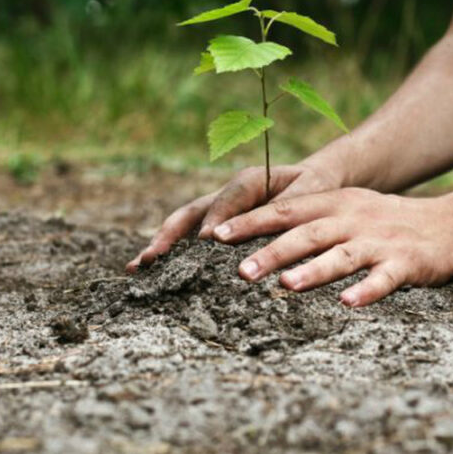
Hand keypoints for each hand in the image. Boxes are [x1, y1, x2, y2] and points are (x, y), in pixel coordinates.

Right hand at [126, 162, 342, 271]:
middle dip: (169, 235)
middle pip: (190, 213)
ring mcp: (218, 211)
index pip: (227, 200)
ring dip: (161, 245)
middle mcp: (226, 195)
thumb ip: (287, 207)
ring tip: (137, 267)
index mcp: (249, 181)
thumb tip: (263, 229)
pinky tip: (154, 272)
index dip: (215, 220)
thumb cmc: (315, 187)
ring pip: (183, 226)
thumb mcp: (310, 192)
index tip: (205, 242)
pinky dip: (172, 253)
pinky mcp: (217, 225)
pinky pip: (191, 238)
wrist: (314, 181)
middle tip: (150, 258)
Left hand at [212, 188, 452, 306]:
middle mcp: (351, 218)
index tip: (216, 235)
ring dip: (313, 270)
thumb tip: (252, 235)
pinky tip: (348, 303)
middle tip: (240, 271)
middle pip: (306, 233)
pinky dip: (366, 290)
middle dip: (272, 251)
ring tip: (286, 286)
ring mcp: (379, 240)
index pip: (284, 210)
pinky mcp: (406, 263)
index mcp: (332, 203)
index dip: (250, 221)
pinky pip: (384, 278)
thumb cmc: (381, 220)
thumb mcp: (343, 208)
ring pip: (341, 255)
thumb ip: (305, 217)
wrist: (449, 223)